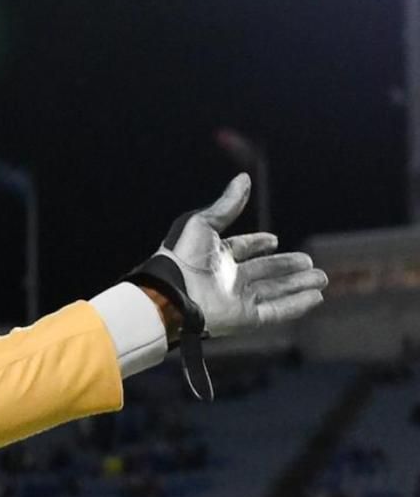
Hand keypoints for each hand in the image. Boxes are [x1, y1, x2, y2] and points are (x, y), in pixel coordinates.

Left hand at [122, 174, 326, 400]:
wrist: (173, 293)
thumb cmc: (182, 256)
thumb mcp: (203, 223)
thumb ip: (226, 204)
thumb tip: (244, 178)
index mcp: (215, 256)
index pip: (241, 249)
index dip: (258, 244)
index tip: (275, 240)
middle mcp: (227, 279)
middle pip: (264, 272)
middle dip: (287, 267)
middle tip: (310, 262)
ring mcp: (237, 299)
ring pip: (275, 291)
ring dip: (299, 285)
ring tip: (322, 278)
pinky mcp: (245, 318)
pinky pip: (277, 312)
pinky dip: (297, 305)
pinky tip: (316, 297)